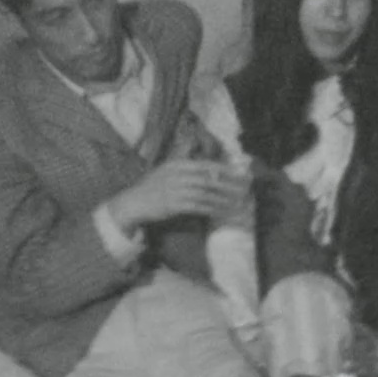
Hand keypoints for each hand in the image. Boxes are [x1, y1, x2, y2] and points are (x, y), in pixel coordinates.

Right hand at [107, 160, 251, 233]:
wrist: (133, 203)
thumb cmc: (151, 188)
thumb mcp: (166, 171)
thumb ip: (185, 168)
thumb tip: (208, 170)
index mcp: (177, 164)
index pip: (206, 165)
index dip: (224, 170)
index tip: (239, 175)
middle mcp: (178, 174)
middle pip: (210, 179)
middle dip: (229, 185)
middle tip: (244, 190)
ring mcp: (176, 190)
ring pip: (207, 194)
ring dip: (224, 199)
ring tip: (238, 203)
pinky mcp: (175, 205)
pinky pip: (199, 207)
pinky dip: (213, 209)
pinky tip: (222, 212)